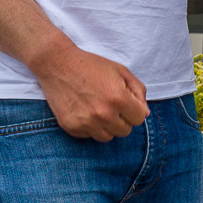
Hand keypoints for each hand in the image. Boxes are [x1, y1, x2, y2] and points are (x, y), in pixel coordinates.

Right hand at [32, 45, 149, 140]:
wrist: (58, 64)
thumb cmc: (92, 65)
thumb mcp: (121, 71)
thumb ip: (138, 91)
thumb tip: (145, 112)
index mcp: (118, 98)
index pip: (140, 118)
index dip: (136, 109)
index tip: (127, 102)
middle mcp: (103, 114)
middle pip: (125, 130)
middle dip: (122, 119)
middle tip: (111, 104)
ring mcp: (86, 123)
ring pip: (108, 137)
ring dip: (107, 126)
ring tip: (99, 109)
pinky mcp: (71, 128)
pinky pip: (89, 136)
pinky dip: (90, 127)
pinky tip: (85, 111)